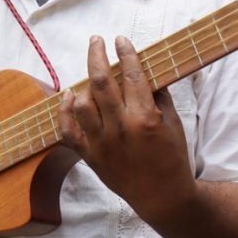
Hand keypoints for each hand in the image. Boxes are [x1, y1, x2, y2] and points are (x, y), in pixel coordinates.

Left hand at [59, 34, 196, 226]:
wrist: (163, 197)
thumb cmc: (172, 159)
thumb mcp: (174, 123)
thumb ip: (158, 96)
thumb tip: (144, 71)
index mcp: (146, 118)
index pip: (131, 75)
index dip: (125, 53)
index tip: (120, 40)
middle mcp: (121, 128)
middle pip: (100, 81)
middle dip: (96, 54)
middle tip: (96, 40)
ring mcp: (102, 143)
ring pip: (82, 103)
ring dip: (82, 83)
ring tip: (88, 74)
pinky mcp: (90, 156)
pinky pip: (68, 131)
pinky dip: (64, 112)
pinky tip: (68, 97)